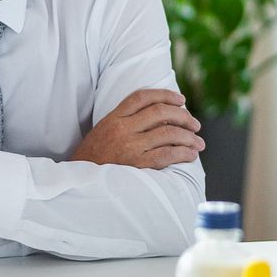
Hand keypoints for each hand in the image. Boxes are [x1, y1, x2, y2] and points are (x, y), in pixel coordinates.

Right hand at [71, 89, 203, 169]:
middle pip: (160, 112)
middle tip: (195, 124)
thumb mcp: (103, 130)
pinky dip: (183, 153)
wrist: (78, 181)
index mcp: (113, 117)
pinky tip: (191, 155)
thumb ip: (125, 120)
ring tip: (199, 142)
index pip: (142, 96)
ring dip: (188, 137)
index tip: (181, 100)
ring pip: (168, 133)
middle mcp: (122, 129)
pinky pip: (166, 155)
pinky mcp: (136, 165)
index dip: (165, 95)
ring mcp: (129, 146)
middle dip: (183, 116)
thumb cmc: (93, 157)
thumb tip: (160, 117)